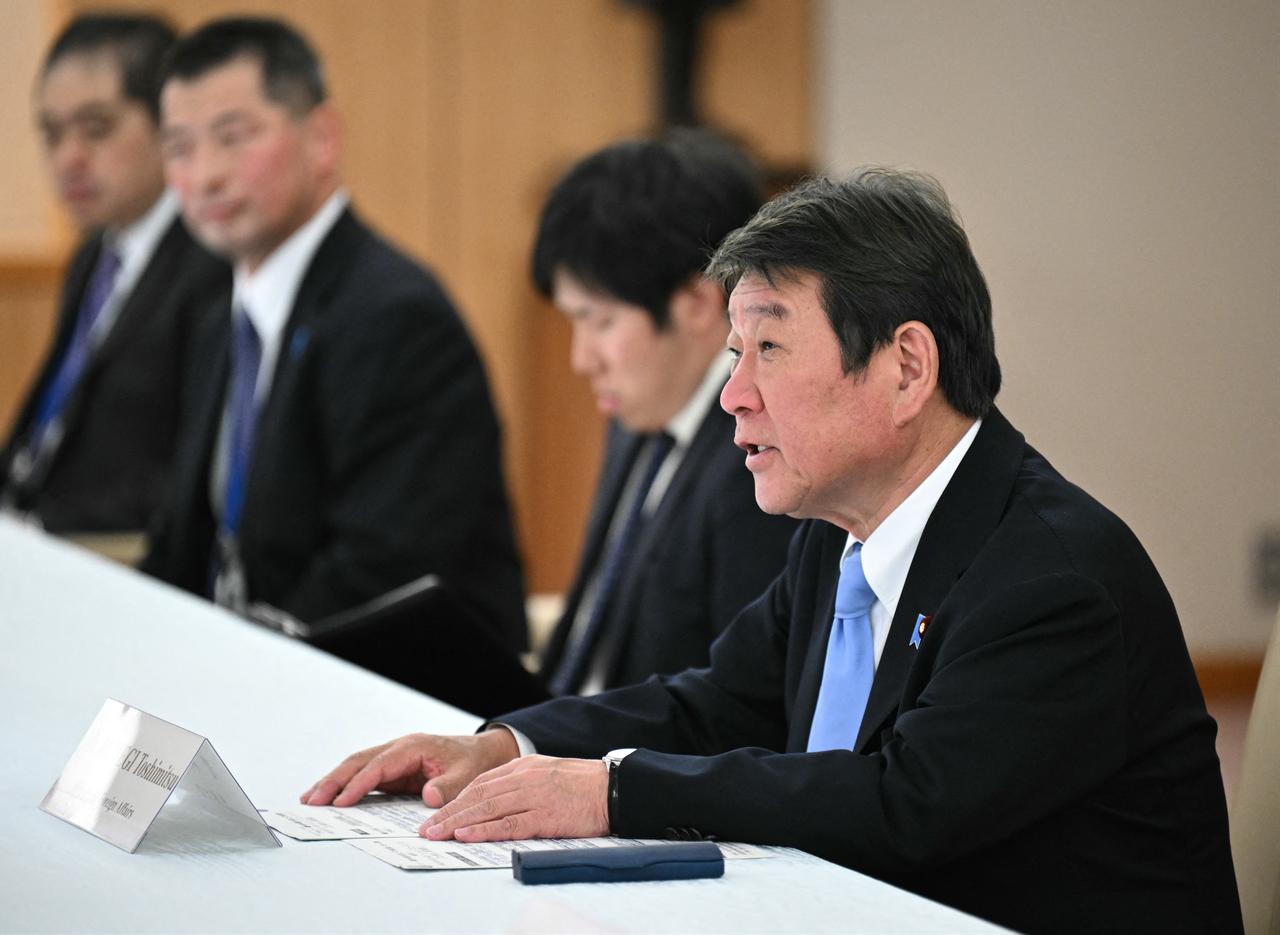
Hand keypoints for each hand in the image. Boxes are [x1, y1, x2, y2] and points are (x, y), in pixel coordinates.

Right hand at [300, 729, 518, 807]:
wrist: (482, 753)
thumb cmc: (473, 762)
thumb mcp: (467, 775)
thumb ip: (449, 786)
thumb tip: (429, 797)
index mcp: (413, 747)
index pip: (379, 766)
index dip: (359, 784)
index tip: (341, 801)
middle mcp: (398, 748)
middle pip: (358, 762)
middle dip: (334, 781)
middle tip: (312, 801)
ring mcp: (393, 758)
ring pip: (356, 766)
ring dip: (333, 782)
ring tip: (309, 800)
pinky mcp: (392, 769)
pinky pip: (364, 776)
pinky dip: (345, 786)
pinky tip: (329, 799)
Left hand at [421, 755, 608, 841]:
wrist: (614, 787)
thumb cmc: (583, 784)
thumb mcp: (547, 773)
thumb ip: (522, 782)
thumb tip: (496, 800)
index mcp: (524, 766)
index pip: (481, 782)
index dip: (457, 800)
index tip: (438, 814)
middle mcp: (525, 778)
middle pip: (477, 796)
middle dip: (448, 812)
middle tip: (426, 828)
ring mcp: (534, 796)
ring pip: (487, 809)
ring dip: (457, 822)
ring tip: (436, 834)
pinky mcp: (545, 815)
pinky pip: (509, 824)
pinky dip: (484, 830)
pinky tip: (466, 835)